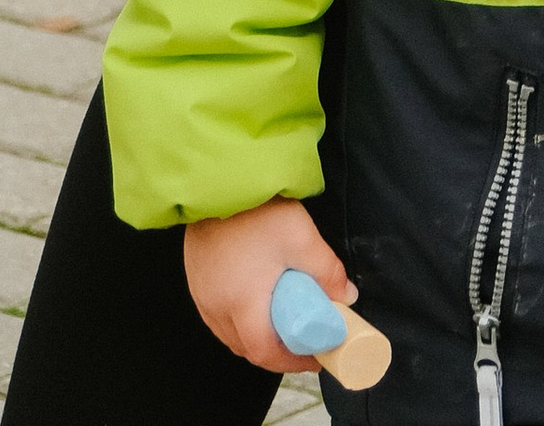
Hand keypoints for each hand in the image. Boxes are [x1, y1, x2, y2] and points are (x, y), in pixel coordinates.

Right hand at [183, 197, 354, 372]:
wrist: (219, 181)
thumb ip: (326, 271)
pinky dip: (240, 321)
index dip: (292, 362)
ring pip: (230, 335)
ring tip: (284, 324)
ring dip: (257, 337)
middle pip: (246, 348)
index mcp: (241, 304)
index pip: (265, 353)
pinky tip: (257, 303)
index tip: (315, 356)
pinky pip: (218, 317)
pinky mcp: (197, 281)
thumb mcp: (302, 238)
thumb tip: (346, 296)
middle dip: (277, 352)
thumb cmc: (257, 211)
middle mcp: (216, 308)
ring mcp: (203, 296)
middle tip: (303, 341)